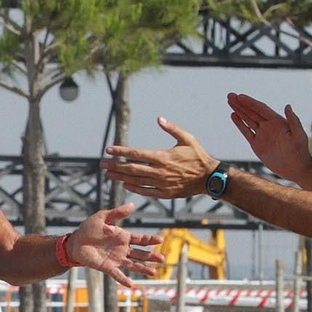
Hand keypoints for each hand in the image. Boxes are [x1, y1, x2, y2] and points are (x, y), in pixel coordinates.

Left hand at [67, 202, 164, 287]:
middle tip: (163, 258)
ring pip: (133, 265)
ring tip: (154, 272)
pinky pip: (117, 274)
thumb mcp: (102, 217)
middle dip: (151, 256)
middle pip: (140, 254)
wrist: (76, 242)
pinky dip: (123, 279)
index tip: (160, 240)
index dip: (150, 239)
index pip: (140, 239)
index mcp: (123, 237)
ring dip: (143, 269)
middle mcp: (122, 249)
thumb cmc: (89, 229)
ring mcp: (116, 259)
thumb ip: (117, 213)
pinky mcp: (107, 267)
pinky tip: (131, 284)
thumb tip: (132, 205)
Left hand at [102, 116, 217, 198]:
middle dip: (115, 166)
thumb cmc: (198, 155)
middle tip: (102, 164)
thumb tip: (159, 118)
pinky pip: (146, 191)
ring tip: (109, 174)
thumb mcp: (187, 138)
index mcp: (162, 156)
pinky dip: (134, 188)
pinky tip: (125, 184)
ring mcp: (162, 184)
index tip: (109, 149)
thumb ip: (171, 128)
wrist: (209, 177)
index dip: (120, 152)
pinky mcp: (165, 193)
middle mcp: (159, 171)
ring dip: (121, 177)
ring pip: (136, 180)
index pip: (136, 154)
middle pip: (131, 168)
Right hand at [228, 93, 309, 178]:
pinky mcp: (257, 144)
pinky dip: (240, 124)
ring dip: (238, 110)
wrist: (295, 168)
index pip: (261, 109)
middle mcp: (268, 125)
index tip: (240, 96)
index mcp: (277, 121)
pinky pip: (246, 132)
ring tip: (230, 101)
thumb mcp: (299, 135)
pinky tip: (233, 115)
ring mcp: (262, 134)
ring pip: (247, 119)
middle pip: (252, 111)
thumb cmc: (300, 151)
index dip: (250, 102)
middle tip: (230, 95)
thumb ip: (294, 121)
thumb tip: (288, 106)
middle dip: (241, 103)